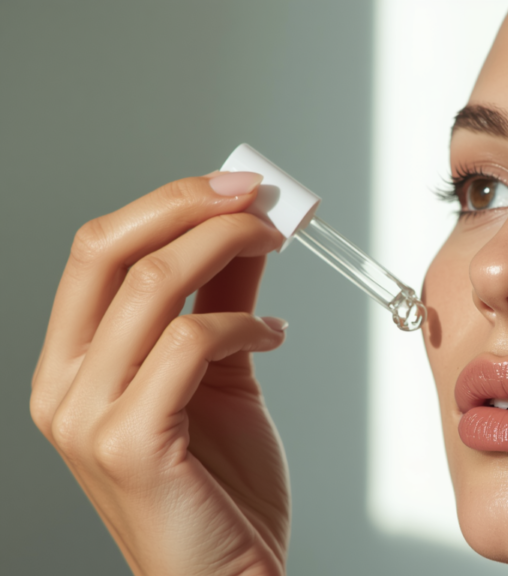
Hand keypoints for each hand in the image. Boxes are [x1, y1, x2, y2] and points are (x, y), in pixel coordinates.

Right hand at [30, 172, 290, 575]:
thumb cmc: (220, 486)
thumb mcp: (219, 374)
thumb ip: (223, 299)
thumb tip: (245, 225)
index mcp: (72, 364)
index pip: (98, 250)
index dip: (168, 200)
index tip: (238, 182)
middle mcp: (62, 387)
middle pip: (108, 251)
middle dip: (190, 205)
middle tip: (258, 195)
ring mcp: (86, 418)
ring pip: (152, 290)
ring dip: (229, 249)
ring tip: (278, 249)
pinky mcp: (130, 446)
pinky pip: (190, 346)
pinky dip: (244, 323)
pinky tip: (274, 337)